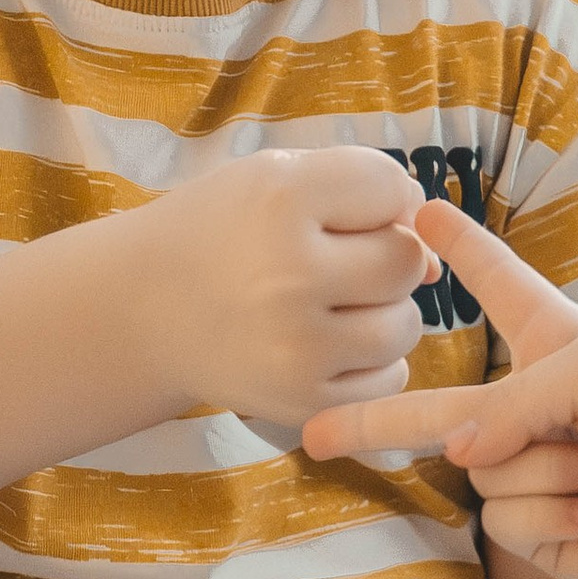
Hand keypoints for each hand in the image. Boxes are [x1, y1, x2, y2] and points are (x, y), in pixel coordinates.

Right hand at [131, 144, 437, 426]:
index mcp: (283, 200)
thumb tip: (435, 263)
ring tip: (327, 304)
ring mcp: (297, 348)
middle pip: (405, 261)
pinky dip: (370, 361)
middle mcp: (291, 276)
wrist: (142, 310)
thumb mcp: (276, 177)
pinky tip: (325, 343)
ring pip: (406, 326)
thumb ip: (364, 191)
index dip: (378, 199)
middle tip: (333, 261)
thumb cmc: (224, 232)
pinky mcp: (300, 402)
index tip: (335, 212)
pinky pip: (389, 379)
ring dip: (381, 312)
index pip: (393, 188)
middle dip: (383, 257)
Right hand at [302, 198, 577, 578]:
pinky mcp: (538, 529)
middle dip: (372, 421)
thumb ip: (513, 400)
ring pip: (485, 468)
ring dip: (550, 469)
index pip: (496, 285)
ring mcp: (530, 469)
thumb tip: (460, 455)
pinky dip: (557, 515)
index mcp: (555, 343)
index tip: (420, 208)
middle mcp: (534, 405)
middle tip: (310, 434)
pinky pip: (507, 519)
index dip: (461, 248)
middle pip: (435, 408)